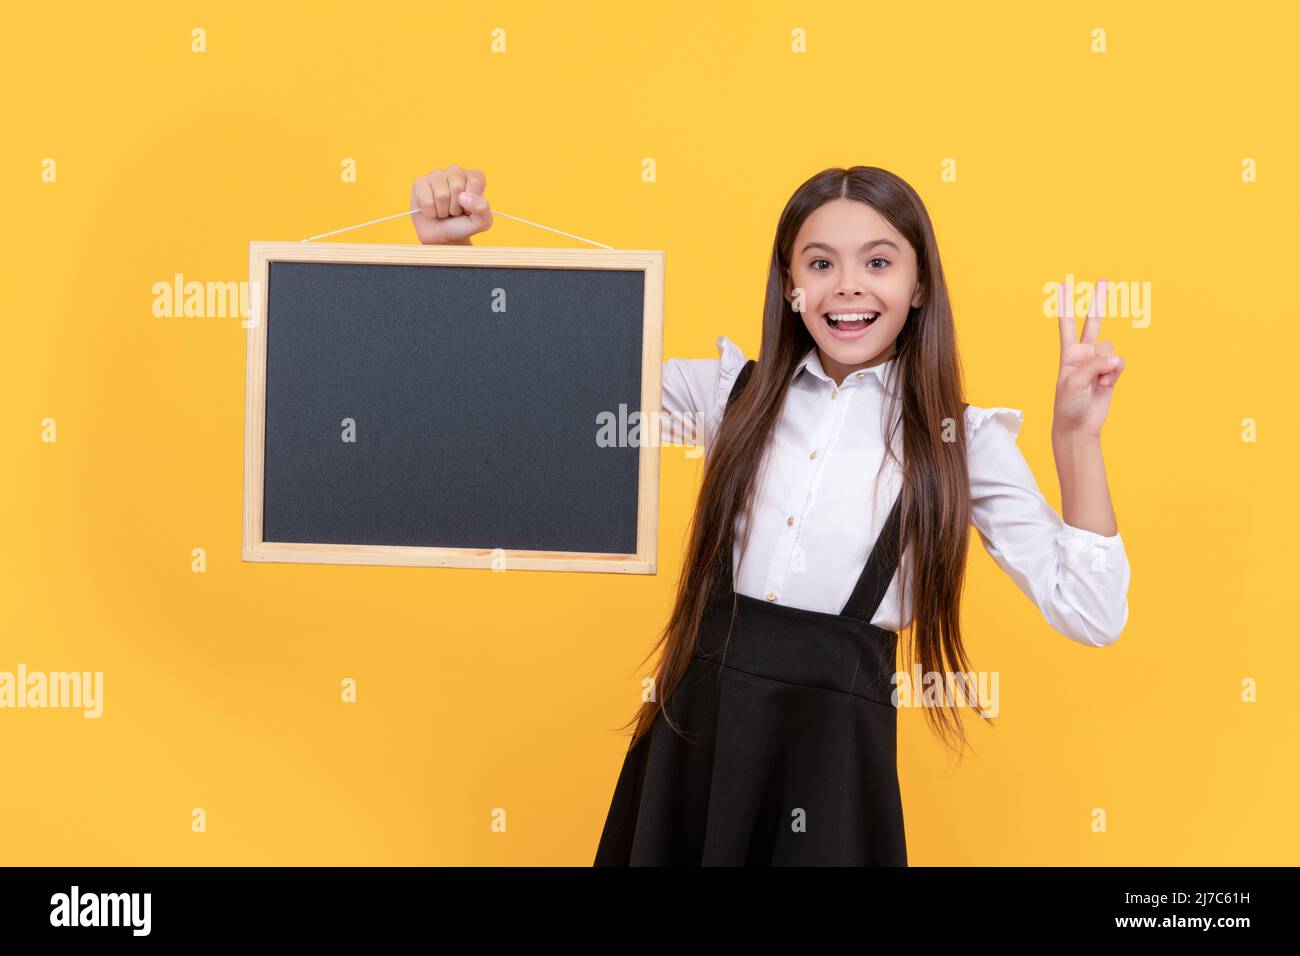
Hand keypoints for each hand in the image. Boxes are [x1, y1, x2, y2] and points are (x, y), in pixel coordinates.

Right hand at [410, 165, 492, 244]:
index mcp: (473, 176)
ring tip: (443, 211)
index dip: (472, 202)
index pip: (475, 182)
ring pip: (441, 195)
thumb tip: (463, 196)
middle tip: (454, 211)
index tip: (469, 209)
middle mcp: (455, 171)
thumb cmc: (463, 225)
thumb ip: (482, 208)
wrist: (442, 237)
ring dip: (443, 211)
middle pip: (457, 187)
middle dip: (456, 208)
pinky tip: (431, 210)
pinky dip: (430, 212)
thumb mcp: (482, 222)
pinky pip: (426, 200)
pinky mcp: (419, 183)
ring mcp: (436, 175)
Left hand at [1053, 286, 1126, 438]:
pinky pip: (1120, 363)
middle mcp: (1084, 354)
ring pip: (1111, 349)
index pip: (1067, 325)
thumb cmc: (1069, 404)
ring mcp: (1099, 362)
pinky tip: (1107, 383)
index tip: (1061, 285)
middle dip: (1098, 302)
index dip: (1065, 305)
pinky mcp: (1112, 373)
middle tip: (1104, 280)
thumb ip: (1094, 366)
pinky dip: (1116, 372)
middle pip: (1093, 323)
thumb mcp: (1074, 383)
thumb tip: (1115, 358)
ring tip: (1097, 381)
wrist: (1079, 425)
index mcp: (1069, 354)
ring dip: (1106, 365)